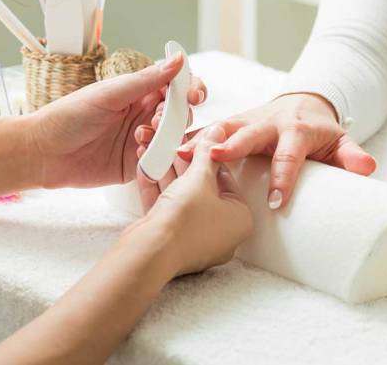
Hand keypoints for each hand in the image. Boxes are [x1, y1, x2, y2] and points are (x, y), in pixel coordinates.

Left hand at [26, 54, 206, 188]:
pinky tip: (138, 153)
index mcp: (140, 92)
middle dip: (178, 116)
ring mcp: (144, 140)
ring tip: (140, 136)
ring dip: (166, 136)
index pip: (177, 87)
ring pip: (175, 138)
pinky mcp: (139, 164)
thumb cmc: (67, 116)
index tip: (192, 95)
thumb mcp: (109, 94)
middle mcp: (145, 115)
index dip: (191, 89)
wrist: (43, 153)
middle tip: (157, 119)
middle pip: (182, 114)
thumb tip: (178, 59)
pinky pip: (162, 161)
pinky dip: (157, 157)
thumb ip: (147, 79)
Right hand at [130, 125, 252, 276]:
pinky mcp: (172, 243)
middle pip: (203, 190)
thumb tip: (217, 133)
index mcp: (241, 220)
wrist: (151, 253)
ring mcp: (196, 240)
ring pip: (182, 200)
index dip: (209, 158)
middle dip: (184, 166)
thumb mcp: (199, 178)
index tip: (195, 144)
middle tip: (173, 146)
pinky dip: (157, 191)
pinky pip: (167, 211)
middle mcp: (223, 234)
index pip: (227, 180)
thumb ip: (208, 153)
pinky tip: (145, 168)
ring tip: (155, 152)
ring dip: (168, 175)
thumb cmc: (185, 219)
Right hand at [141, 93, 375, 209]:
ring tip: (178, 153)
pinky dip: (190, 139)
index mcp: (295, 129)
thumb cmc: (320, 131)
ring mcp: (247, 119)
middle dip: (233, 145)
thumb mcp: (339, 142)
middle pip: (250, 133)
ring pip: (222, 128)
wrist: (303, 103)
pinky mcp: (232, 122)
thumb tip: (369, 168)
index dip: (284, 179)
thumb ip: (351, 157)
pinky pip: (209, 130)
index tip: (279, 203)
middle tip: (216, 157)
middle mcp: (268, 121)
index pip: (290, 156)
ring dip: (201, 140)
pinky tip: (167, 151)